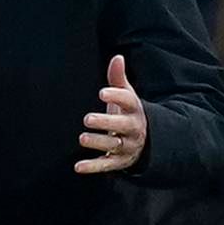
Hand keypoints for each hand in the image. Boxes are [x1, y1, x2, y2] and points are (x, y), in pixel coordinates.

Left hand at [76, 54, 145, 174]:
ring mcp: (127, 146)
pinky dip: (92, 167)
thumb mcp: (127, 96)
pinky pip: (106, 165)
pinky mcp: (118, 162)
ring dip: (98, 142)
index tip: (101, 92)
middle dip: (106, 122)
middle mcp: (133, 128)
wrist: (146, 141)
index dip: (116, 96)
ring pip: (114, 145)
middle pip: (122, 125)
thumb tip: (117, 57)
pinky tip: (77, 166)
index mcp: (135, 110)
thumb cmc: (128, 113)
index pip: (128, 101)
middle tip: (87, 119)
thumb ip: (118, 78)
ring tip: (82, 138)